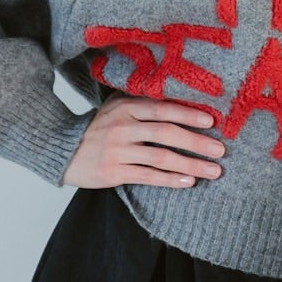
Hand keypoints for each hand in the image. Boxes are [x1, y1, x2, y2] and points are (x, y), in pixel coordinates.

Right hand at [62, 95, 224, 189]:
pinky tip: (188, 182)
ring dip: (190, 165)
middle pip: (166, 134)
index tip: (212, 122)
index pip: (162, 109)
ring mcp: (117, 151)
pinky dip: (170, 180)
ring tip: (213, 170)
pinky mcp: (113, 172)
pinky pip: (147, 176)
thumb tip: (182, 99)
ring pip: (160, 158)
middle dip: (197, 142)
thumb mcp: (115, 107)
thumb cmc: (97, 128)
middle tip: (220, 151)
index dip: (188, 114)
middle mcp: (122, 128)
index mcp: (126, 108)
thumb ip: (142, 103)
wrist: (61, 149)